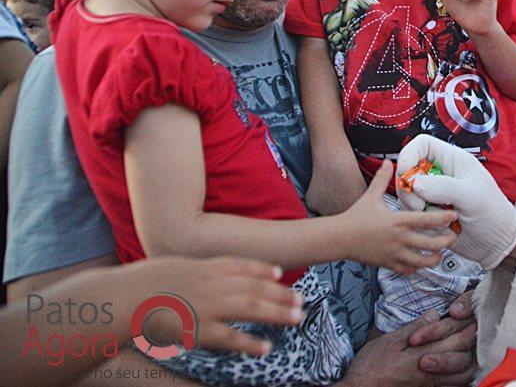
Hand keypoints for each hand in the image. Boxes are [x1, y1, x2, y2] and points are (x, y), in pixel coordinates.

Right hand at [130, 257, 303, 356]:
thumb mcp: (170, 267)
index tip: (280, 273)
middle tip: (301, 300)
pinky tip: (266, 348)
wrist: (118, 299)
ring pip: (251, 307)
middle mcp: (210, 283)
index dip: (262, 269)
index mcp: (202, 266)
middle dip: (280, 294)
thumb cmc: (137, 285)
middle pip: (254, 286)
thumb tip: (200, 273)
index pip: (240, 265)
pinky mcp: (197, 330)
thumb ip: (191, 271)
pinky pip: (230, 338)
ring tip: (297, 317)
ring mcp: (205, 305)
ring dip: (277, 312)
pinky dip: (250, 342)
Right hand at [339, 162, 457, 273]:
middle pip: (431, 244)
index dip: (444, 218)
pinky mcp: (389, 265)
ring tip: (439, 254)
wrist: (340, 238)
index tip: (454, 216)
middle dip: (446, 242)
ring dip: (434, 258)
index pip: (428, 220)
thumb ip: (382, 179)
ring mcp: (395, 254)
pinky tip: (419, 262)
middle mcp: (400, 239)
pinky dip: (416, 268)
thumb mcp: (371, 195)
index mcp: (399, 221)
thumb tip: (388, 161)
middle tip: (452, 237)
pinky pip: (408, 270)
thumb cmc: (356, 216)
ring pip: (423, 262)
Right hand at [339, 303, 476, 386]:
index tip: (473, 314)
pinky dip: (463, 376)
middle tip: (478, 326)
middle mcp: (432, 372)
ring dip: (471, 358)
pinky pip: (454, 386)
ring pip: (463, 373)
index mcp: (422, 355)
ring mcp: (432, 385)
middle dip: (472, 339)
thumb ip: (414, 328)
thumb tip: (434, 314)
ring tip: (474, 346)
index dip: (466, 326)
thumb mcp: (389, 341)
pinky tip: (463, 368)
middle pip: (463, 355)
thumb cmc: (371, 366)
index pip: (453, 339)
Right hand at [397, 135, 515, 269]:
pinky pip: (412, 214)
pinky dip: (421, 222)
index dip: (409, 155)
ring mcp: (433, 194)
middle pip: (408, 171)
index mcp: (452, 160)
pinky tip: (441, 228)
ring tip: (440, 219)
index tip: (405, 173)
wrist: (496, 242)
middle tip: (420, 206)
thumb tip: (416, 184)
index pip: (422, 145)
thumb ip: (444, 187)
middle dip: (409, 190)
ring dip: (416, 209)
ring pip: (408, 195)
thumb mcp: (471, 196)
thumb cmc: (492, 213)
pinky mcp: (429, 212)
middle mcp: (439, 174)